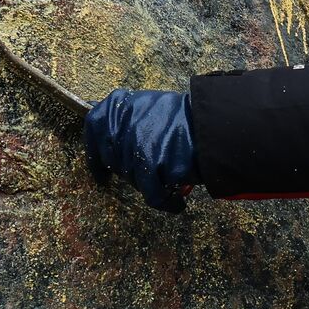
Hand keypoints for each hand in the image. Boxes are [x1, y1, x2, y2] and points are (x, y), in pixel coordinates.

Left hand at [84, 89, 201, 212]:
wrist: (215, 123)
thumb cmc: (185, 116)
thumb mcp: (148, 105)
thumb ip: (125, 117)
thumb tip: (104, 130)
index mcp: (117, 105)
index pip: (93, 129)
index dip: (95, 156)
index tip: (100, 173)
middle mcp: (121, 124)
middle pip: (114, 160)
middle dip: (130, 170)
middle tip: (149, 171)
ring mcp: (134, 145)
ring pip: (133, 178)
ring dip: (150, 184)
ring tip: (170, 179)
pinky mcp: (151, 165)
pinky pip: (152, 193)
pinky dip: (165, 201)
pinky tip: (175, 203)